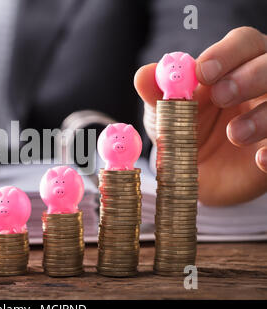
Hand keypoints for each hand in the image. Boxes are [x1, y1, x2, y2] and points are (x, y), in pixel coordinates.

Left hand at [135, 26, 266, 205]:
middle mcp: (260, 85)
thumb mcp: (165, 114)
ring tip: (235, 134)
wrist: (194, 174)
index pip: (242, 43)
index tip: (204, 72)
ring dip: (263, 116)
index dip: (226, 53)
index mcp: (233, 67)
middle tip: (222, 95)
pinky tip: (260, 160)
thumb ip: (156, 94)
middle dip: (250, 76)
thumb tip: (144, 74)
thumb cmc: (182, 131)